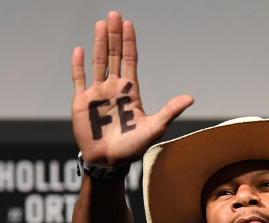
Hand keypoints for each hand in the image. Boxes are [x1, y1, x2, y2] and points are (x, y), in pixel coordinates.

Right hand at [70, 11, 192, 167]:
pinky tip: (80, 49)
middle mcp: (114, 88)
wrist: (109, 162)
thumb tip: (190, 98)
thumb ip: (169, 111)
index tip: (129, 25)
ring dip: (99, 43)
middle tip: (114, 15)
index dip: (129, 43)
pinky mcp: (82, 102)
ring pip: (98, 62)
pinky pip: (79, 79)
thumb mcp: (154, 128)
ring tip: (101, 24)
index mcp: (130, 91)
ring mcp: (97, 94)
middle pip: (114, 56)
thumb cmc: (132, 148)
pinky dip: (78, 65)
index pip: (129, 61)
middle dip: (114, 36)